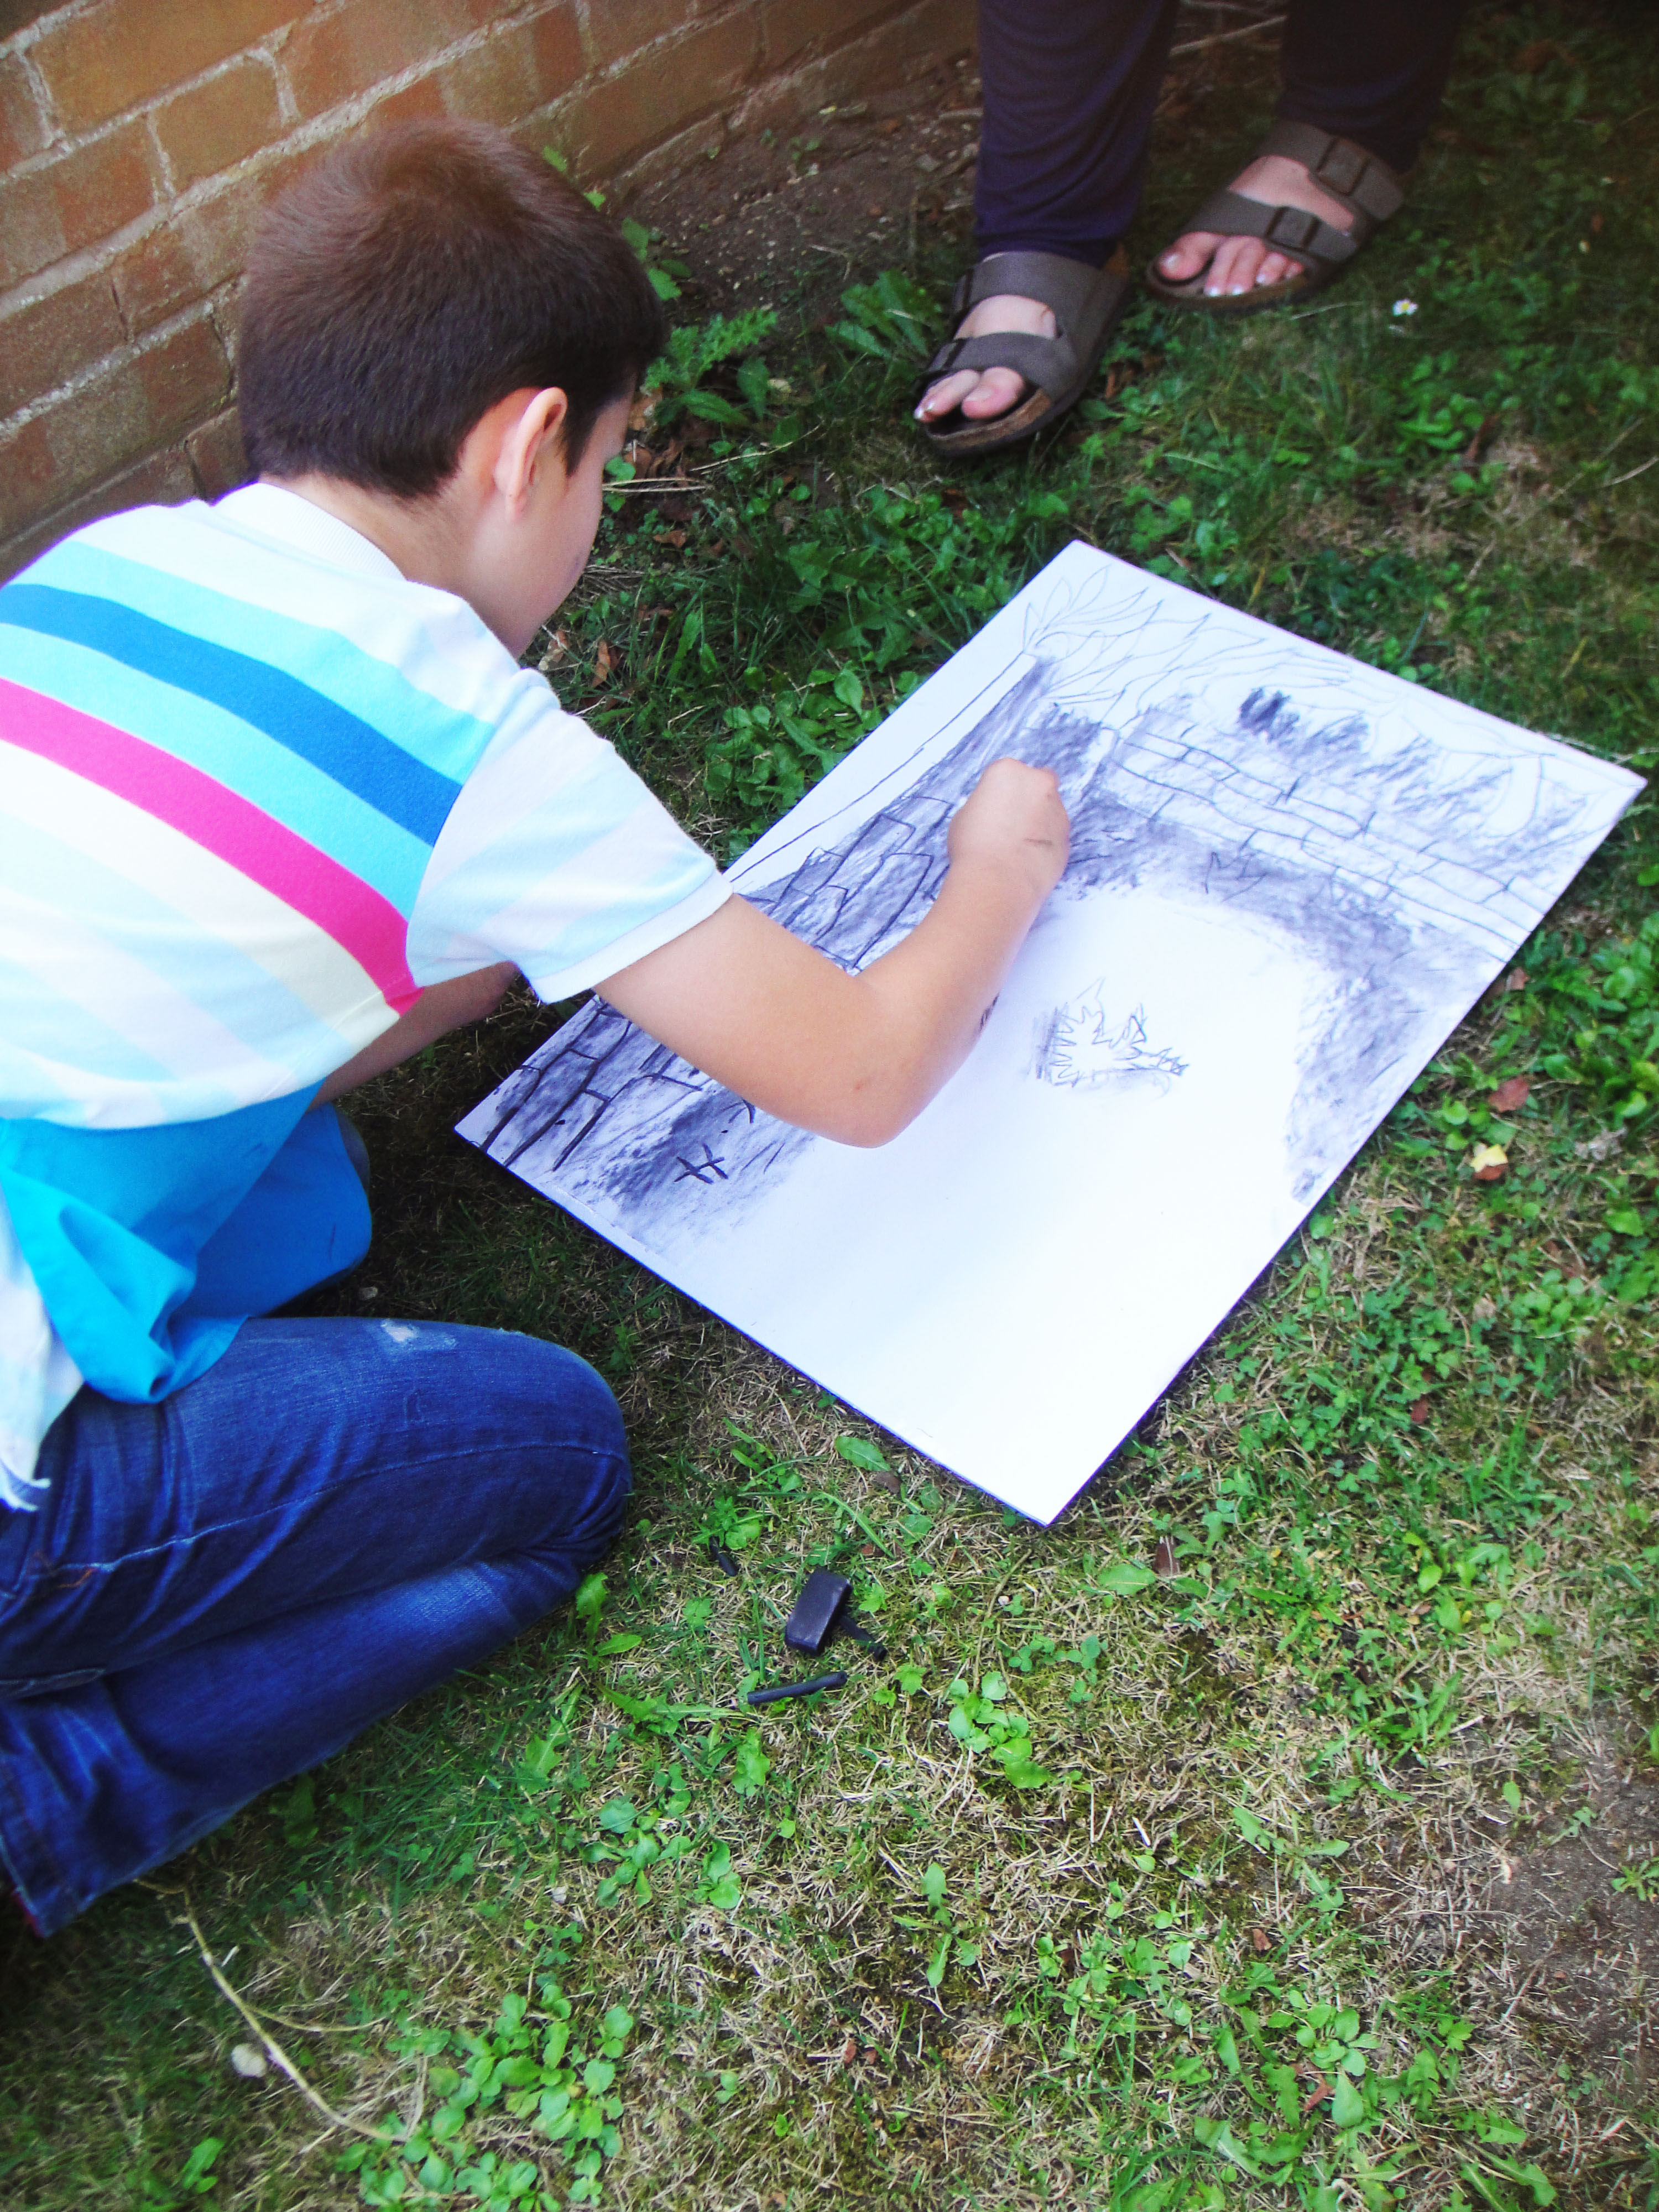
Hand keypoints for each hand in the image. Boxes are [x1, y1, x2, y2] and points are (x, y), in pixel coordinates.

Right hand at [947, 757, 1069, 902]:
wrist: (998, 881)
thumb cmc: (974, 847)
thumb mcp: (965, 815)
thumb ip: (986, 805)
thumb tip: (995, 813)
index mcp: (1008, 770)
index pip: (1007, 774)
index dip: (998, 794)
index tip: (992, 811)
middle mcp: (1038, 783)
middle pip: (1037, 785)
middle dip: (1028, 800)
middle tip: (1009, 824)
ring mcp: (1058, 810)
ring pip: (1050, 810)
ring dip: (1039, 822)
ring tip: (1017, 848)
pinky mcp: (1067, 837)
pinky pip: (1055, 835)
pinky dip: (1045, 844)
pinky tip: (1027, 860)